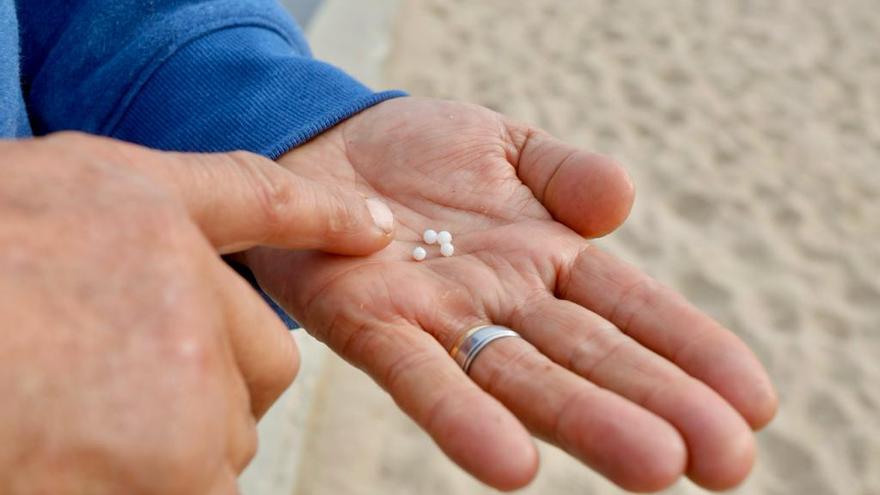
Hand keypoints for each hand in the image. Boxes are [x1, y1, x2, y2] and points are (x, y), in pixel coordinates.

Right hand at [0, 133, 391, 493]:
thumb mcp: (42, 203)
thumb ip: (145, 215)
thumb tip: (234, 245)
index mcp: (146, 220)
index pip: (262, 207)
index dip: (320, 219)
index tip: (370, 230)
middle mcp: (188, 306)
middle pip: (254, 366)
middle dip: (209, 385)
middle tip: (114, 385)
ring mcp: (185, 403)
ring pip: (220, 444)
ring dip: (168, 450)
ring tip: (72, 421)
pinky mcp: (171, 475)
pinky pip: (197, 482)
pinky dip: (152, 477)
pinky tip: (76, 453)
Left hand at [246, 97, 777, 491]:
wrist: (325, 150)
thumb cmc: (422, 153)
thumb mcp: (506, 145)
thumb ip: (566, 172)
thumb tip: (619, 203)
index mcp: (547, 260)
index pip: (632, 308)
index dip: (692, 351)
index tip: (755, 403)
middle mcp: (504, 304)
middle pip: (590, 356)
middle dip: (659, 405)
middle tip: (730, 463)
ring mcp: (442, 320)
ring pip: (521, 378)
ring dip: (584, 422)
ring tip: (655, 465)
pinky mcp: (371, 326)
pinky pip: (420, 376)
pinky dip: (463, 418)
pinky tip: (512, 463)